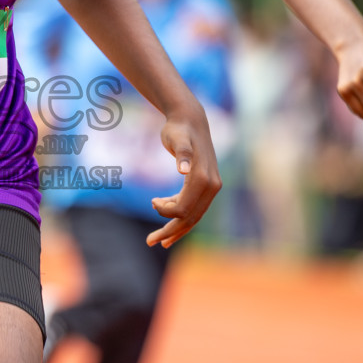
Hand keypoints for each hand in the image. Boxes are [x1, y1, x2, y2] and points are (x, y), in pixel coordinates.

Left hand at [146, 109, 222, 247]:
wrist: (190, 120)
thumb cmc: (179, 130)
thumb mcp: (177, 139)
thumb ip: (182, 153)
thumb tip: (184, 170)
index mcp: (204, 179)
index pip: (185, 209)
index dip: (166, 212)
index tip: (152, 202)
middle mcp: (212, 186)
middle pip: (191, 218)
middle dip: (170, 232)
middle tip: (149, 241)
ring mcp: (211, 187)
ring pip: (194, 216)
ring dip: (175, 229)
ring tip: (156, 239)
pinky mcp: (206, 185)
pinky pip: (194, 207)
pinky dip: (180, 215)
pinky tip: (164, 210)